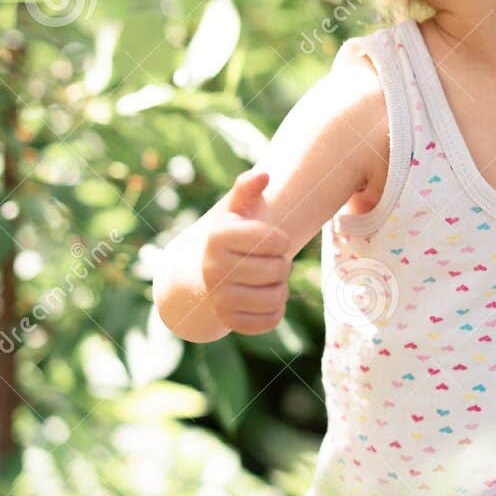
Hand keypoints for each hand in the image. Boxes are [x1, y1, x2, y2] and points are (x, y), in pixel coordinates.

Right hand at [200, 169, 293, 334]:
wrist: (216, 271)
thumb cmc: (238, 233)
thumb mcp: (242, 207)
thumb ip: (249, 187)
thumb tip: (263, 175)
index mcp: (218, 236)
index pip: (274, 239)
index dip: (280, 239)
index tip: (271, 239)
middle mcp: (213, 268)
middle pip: (279, 268)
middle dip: (282, 263)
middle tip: (268, 261)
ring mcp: (218, 297)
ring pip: (276, 296)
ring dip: (280, 287)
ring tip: (267, 279)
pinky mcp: (229, 320)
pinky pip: (270, 320)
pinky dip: (275, 310)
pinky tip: (263, 298)